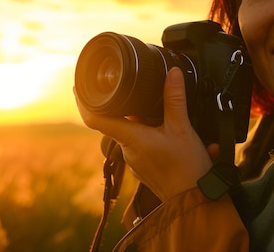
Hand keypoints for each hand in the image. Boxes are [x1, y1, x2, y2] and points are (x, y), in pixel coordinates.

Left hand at [75, 67, 212, 201]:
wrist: (195, 200)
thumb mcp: (182, 127)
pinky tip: (172, 135)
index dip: (83, 102)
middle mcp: (128, 150)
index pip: (95, 119)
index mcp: (130, 138)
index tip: (78, 88)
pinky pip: (144, 146)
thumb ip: (175, 98)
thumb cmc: (186, 168)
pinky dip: (155, 136)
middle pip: (118, 122)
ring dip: (145, 122)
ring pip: (133, 134)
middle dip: (128, 107)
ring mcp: (135, 161)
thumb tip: (172, 73)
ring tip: (165, 116)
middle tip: (139, 91)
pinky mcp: (145, 168)